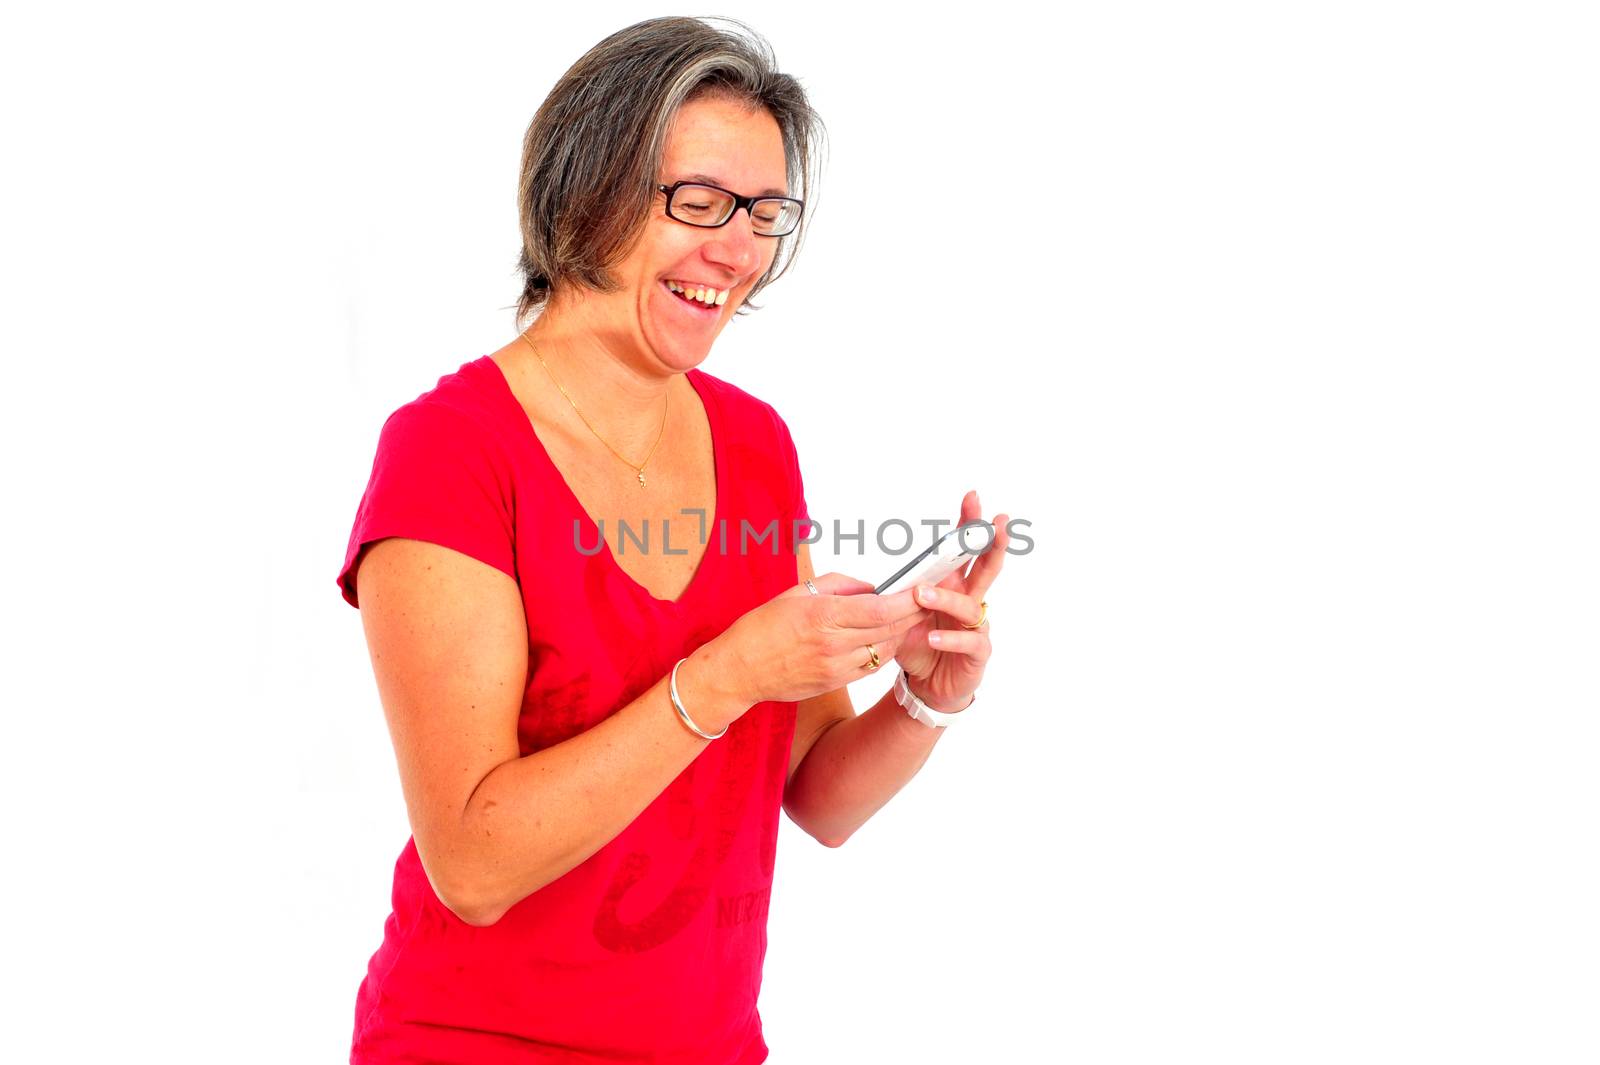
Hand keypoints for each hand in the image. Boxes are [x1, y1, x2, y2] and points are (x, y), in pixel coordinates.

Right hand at [712, 572, 930, 704]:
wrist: (740, 670)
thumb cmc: (762, 626)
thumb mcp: (796, 593)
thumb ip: (839, 585)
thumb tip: (871, 586)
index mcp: (823, 615)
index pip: (880, 607)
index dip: (907, 599)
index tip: (922, 588)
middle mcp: (833, 644)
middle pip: (889, 628)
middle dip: (913, 613)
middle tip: (927, 599)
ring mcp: (836, 667)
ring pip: (885, 650)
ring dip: (900, 633)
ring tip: (908, 617)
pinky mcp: (835, 683)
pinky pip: (871, 667)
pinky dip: (884, 651)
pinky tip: (885, 638)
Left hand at [893, 490, 1008, 713]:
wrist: (930, 685)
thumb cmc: (919, 644)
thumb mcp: (903, 616)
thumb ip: (897, 596)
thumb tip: (873, 581)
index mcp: (953, 585)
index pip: (963, 550)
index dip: (968, 524)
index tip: (971, 497)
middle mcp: (970, 600)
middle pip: (987, 567)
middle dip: (993, 543)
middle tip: (997, 523)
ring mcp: (977, 626)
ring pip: (971, 605)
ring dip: (947, 597)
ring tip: (923, 595)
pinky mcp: (978, 652)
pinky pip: (969, 642)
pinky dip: (950, 639)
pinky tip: (934, 638)